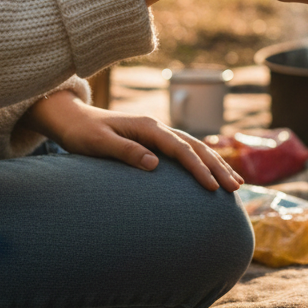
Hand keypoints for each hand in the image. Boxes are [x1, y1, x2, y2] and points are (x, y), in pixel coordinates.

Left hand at [22, 90, 241, 190]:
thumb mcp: (99, 144)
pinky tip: (211, 174)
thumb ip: (126, 151)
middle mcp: (157, 128)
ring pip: (194, 148)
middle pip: (195, 147)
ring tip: (235, 183)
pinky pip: (185, 151)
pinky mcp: (153, 141)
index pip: (181, 149)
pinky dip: (202, 161)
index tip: (212, 188)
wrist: (71, 119)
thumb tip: (154, 164)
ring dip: (215, 165)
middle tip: (236, 188)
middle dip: (218, 167)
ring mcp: (157, 133)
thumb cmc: (82, 134)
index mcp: (148, 127)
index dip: (199, 168)